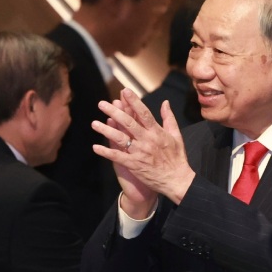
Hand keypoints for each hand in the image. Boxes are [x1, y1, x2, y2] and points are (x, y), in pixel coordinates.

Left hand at [92, 90, 194, 210]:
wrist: (176, 180)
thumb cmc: (177, 158)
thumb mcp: (176, 136)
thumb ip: (169, 118)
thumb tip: (165, 102)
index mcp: (157, 132)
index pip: (144, 113)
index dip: (133, 101)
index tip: (124, 91)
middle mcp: (147, 140)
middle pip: (128, 123)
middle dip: (114, 112)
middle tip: (102, 104)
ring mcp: (139, 152)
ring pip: (120, 138)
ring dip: (106, 130)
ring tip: (94, 123)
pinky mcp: (134, 165)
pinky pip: (118, 157)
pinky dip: (106, 152)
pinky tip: (96, 147)